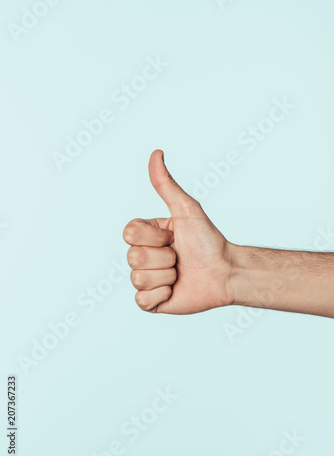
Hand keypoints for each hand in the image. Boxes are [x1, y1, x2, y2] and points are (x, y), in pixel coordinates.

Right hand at [123, 150, 233, 313]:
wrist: (225, 272)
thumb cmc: (208, 240)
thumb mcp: (186, 209)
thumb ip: (166, 185)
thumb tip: (156, 153)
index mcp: (146, 235)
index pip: (129, 234)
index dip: (155, 237)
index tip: (173, 236)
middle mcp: (142, 256)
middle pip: (133, 258)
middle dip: (165, 258)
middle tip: (180, 257)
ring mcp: (146, 280)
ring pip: (139, 279)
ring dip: (167, 276)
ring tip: (180, 272)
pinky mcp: (151, 302)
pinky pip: (142, 301)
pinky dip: (162, 295)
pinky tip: (175, 289)